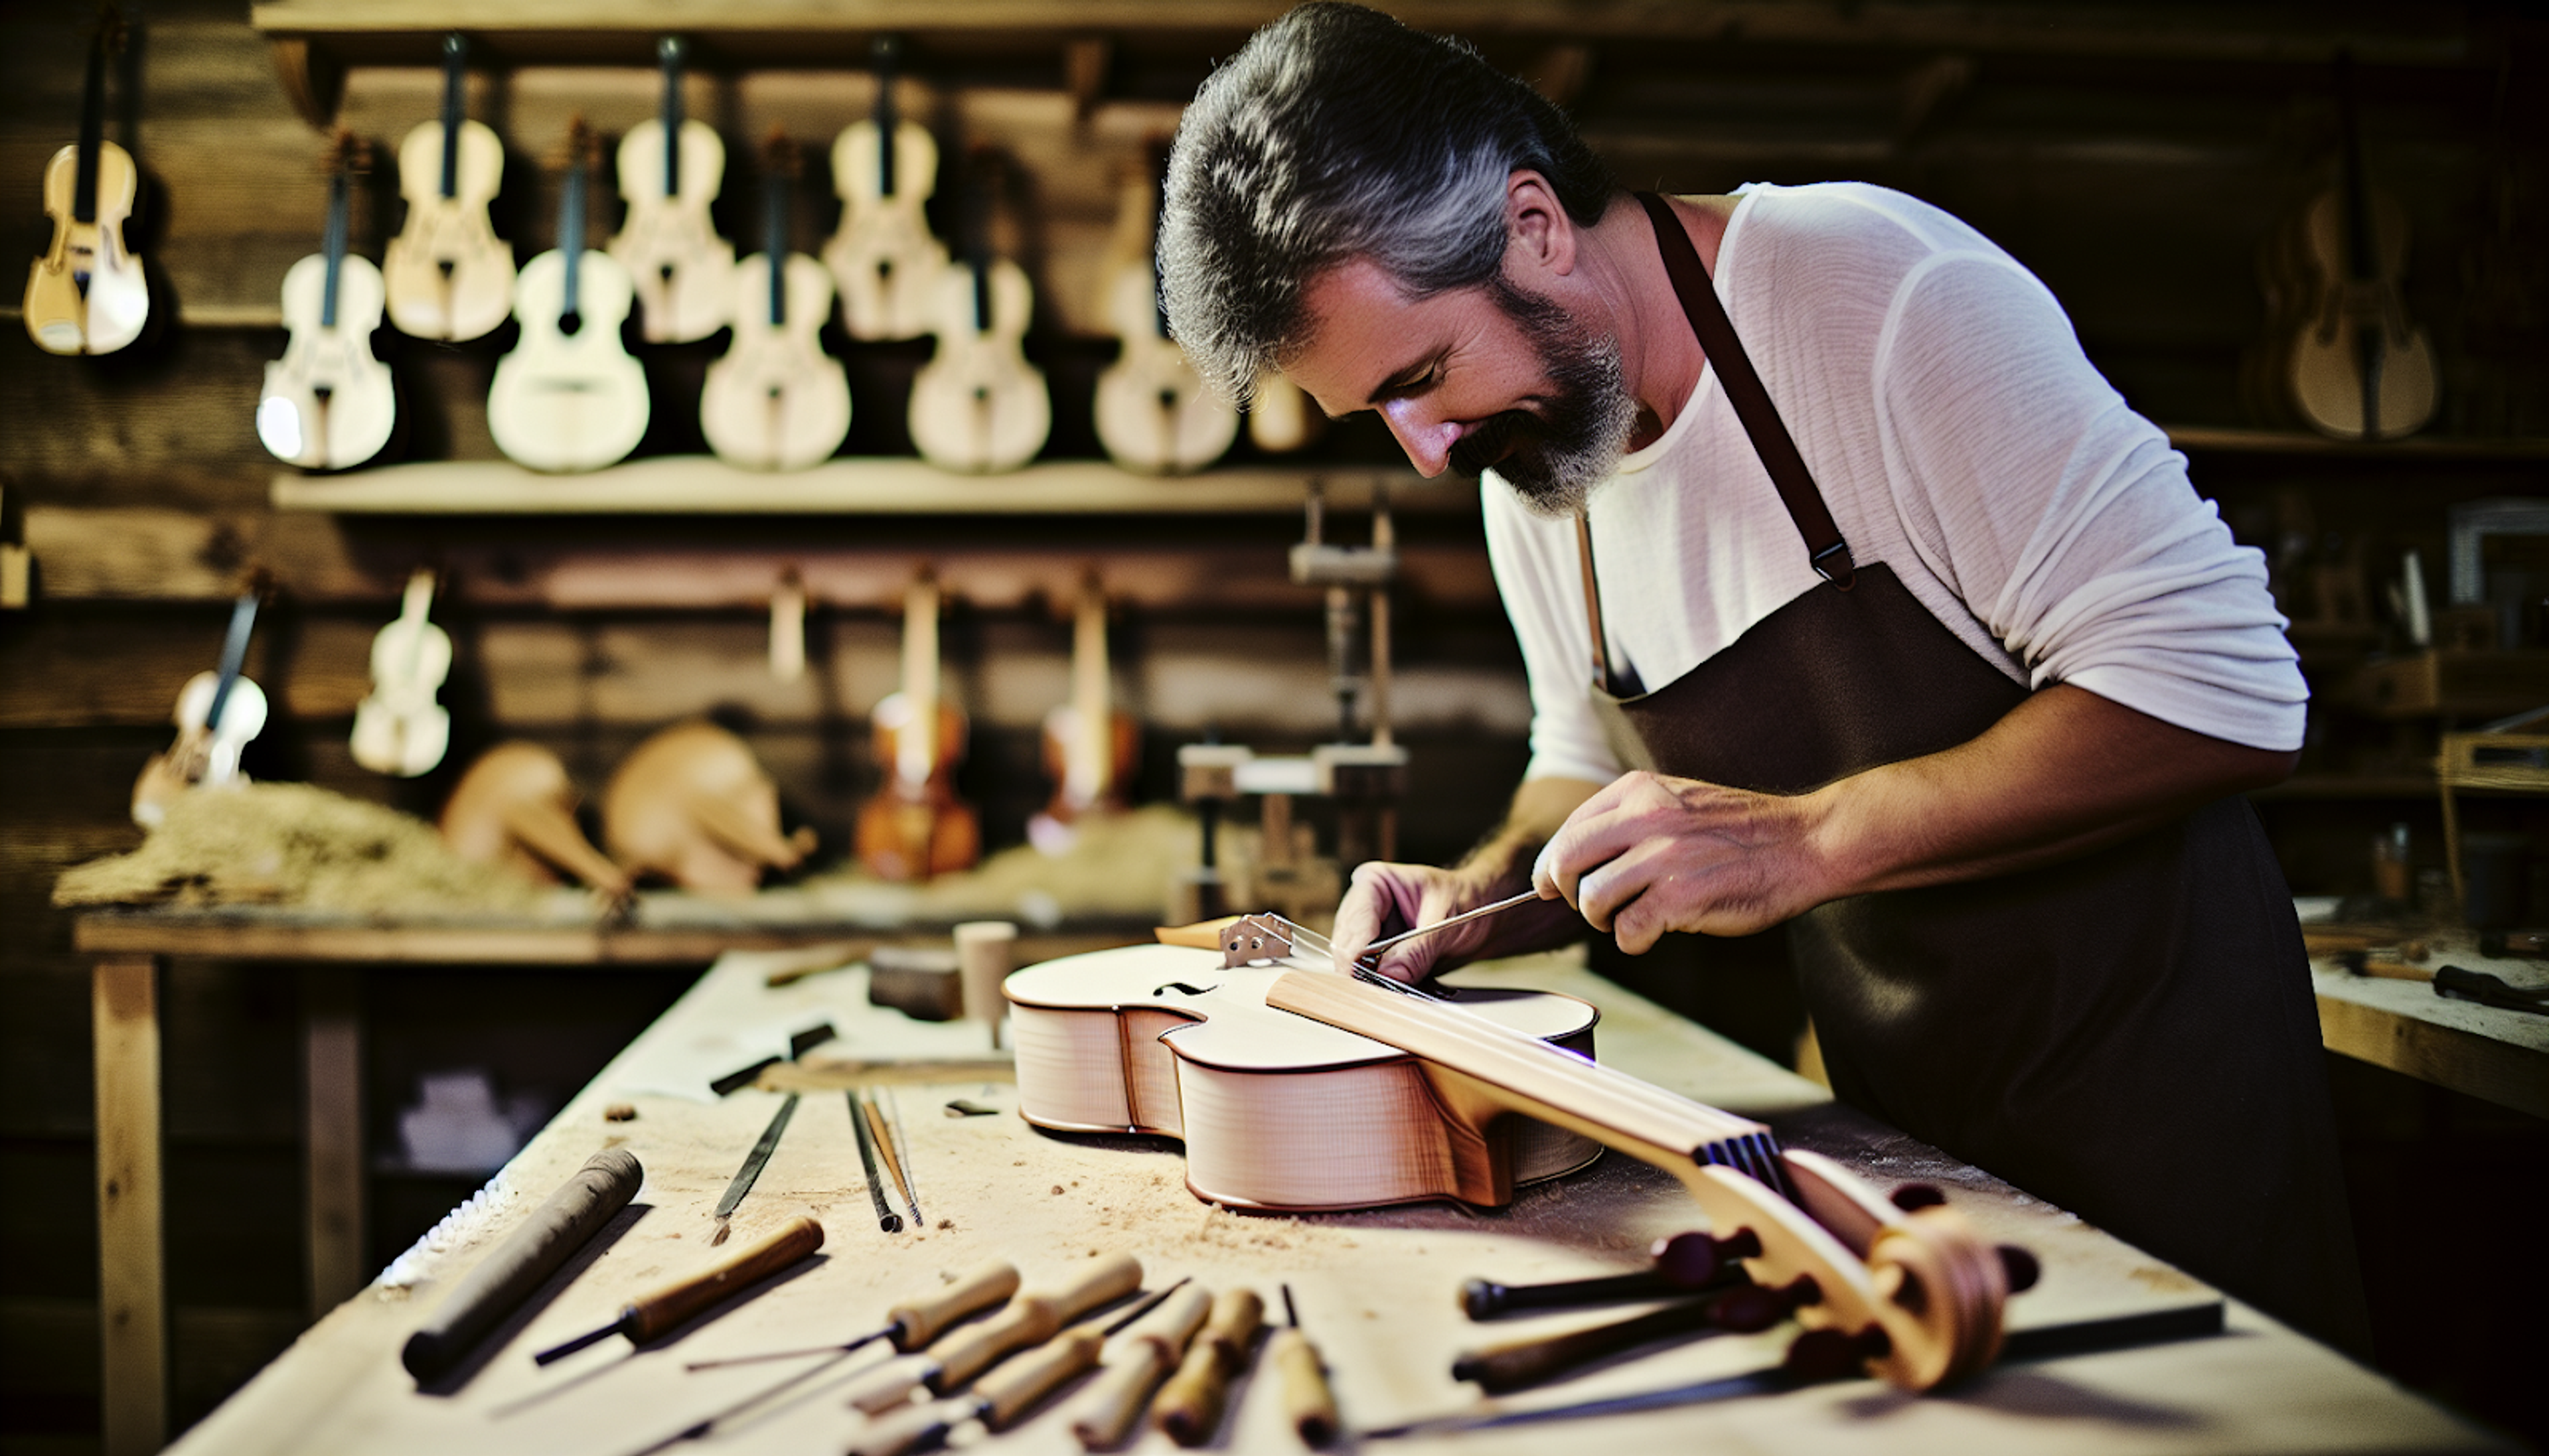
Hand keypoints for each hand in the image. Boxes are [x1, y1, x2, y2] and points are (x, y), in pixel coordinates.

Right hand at [1332, 861, 1527, 983]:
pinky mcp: (1378, 956)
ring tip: (1403, 991)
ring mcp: (1368, 934)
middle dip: (1366, 974)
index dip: (1357, 957)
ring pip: (1356, 967)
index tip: (1368, 983)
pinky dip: (1387, 988)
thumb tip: (1391, 974)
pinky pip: (1372, 977)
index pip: (1354, 925)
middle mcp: (1363, 907)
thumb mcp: (1448, 922)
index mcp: (1373, 882)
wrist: (1486, 915)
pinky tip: (1406, 990)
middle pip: (1347, 948)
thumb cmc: (1470, 902)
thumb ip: (1419, 949)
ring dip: (1377, 983)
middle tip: (1386, 995)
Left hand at [1530, 771, 1834, 952]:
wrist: (1805, 844)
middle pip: (1566, 860)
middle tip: (1583, 904)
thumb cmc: (1742, 832)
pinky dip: (1633, 941)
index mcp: (1641, 791)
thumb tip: (1578, 857)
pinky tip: (1652, 934)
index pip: (1571, 828)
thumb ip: (1631, 820)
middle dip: (1563, 890)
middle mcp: (1646, 818)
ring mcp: (1662, 858)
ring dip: (1603, 918)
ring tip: (1629, 917)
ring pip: (1592, 899)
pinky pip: (1628, 931)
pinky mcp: (1680, 897)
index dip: (1552, 863)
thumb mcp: (1679, 802)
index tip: (1549, 883)